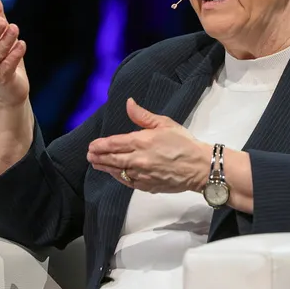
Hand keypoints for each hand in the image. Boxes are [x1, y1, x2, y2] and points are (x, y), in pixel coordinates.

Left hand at [87, 98, 210, 193]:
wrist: (200, 167)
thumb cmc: (184, 143)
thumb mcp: (165, 123)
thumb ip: (143, 115)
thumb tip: (129, 103)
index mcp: (142, 141)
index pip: (115, 143)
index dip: (101, 145)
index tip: (92, 145)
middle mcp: (138, 159)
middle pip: (112, 159)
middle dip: (99, 157)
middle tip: (89, 156)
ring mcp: (142, 174)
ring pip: (118, 171)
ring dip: (105, 168)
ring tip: (96, 164)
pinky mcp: (148, 185)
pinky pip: (128, 182)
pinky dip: (119, 177)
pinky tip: (115, 174)